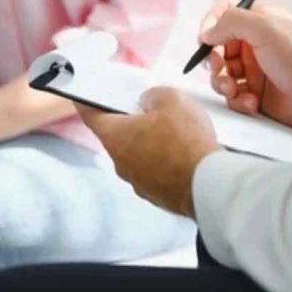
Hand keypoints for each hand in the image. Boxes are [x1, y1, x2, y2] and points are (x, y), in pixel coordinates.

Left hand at [76, 87, 219, 217]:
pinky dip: (164, 163)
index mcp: (115, 137)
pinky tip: (184, 156)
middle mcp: (120, 163)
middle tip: (149, 111)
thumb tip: (148, 104)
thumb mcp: (171, 99)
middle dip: (130, 123)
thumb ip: (152, 95)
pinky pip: (155, 173)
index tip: (82, 98)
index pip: (91, 116)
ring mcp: (137, 183)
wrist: (208, 183)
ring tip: (175, 135)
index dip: (87, 103)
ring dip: (149, 145)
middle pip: (118, 137)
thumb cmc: (185, 139)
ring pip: (138, 156)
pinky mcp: (156, 196)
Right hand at [200, 0, 291, 133]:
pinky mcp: (254, 93)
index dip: (209, 27)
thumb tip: (206, 33)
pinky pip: (232, 97)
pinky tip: (252, 102)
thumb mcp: (264, 27)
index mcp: (256, 22)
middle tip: (221, 68)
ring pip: (220, 75)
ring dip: (222, 83)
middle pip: (215, 49)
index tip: (207, 40)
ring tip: (234, 89)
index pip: (221, 16)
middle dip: (213, 61)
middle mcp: (253, 44)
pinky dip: (237, 100)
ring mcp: (253, 70)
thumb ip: (230, 21)